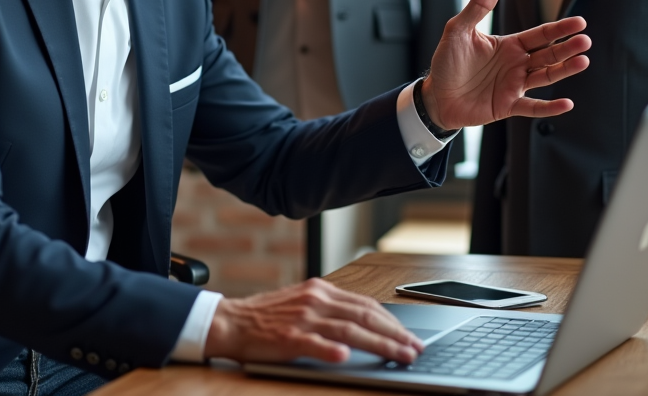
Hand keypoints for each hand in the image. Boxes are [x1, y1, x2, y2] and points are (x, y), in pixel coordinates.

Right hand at [203, 278, 423, 364]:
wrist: (231, 321)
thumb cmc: (268, 316)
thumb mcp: (303, 303)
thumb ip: (331, 310)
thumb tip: (366, 323)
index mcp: (321, 290)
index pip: (365, 304)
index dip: (392, 321)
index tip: (410, 335)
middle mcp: (315, 300)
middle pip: (364, 316)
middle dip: (395, 334)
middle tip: (415, 349)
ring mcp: (302, 319)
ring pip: (349, 330)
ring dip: (379, 344)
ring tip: (399, 356)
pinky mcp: (287, 337)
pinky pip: (313, 343)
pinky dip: (330, 350)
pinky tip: (345, 356)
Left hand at [422, 0, 590, 129]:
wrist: (435, 96)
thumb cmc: (447, 63)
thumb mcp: (458, 31)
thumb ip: (477, 7)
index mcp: (509, 45)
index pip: (540, 35)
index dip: (559, 29)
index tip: (580, 23)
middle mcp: (517, 65)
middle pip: (548, 54)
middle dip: (567, 48)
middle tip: (585, 41)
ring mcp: (514, 86)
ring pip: (545, 77)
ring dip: (564, 70)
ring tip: (583, 62)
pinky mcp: (507, 106)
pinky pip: (532, 107)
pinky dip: (549, 107)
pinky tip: (566, 104)